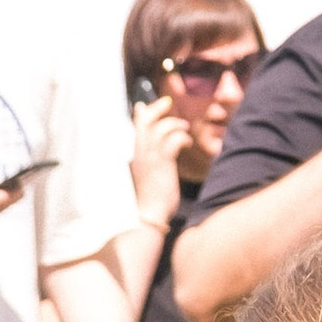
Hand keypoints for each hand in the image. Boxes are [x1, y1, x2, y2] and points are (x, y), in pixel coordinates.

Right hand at [129, 95, 191, 225]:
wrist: (147, 218)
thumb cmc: (148, 202)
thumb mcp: (146, 178)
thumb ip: (150, 162)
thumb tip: (159, 156)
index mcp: (134, 157)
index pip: (135, 128)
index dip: (141, 114)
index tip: (145, 106)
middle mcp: (139, 154)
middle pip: (145, 121)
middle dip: (156, 109)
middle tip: (168, 104)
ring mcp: (150, 158)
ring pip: (161, 128)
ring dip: (175, 124)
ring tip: (183, 129)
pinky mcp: (162, 163)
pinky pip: (174, 140)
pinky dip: (183, 138)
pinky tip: (187, 144)